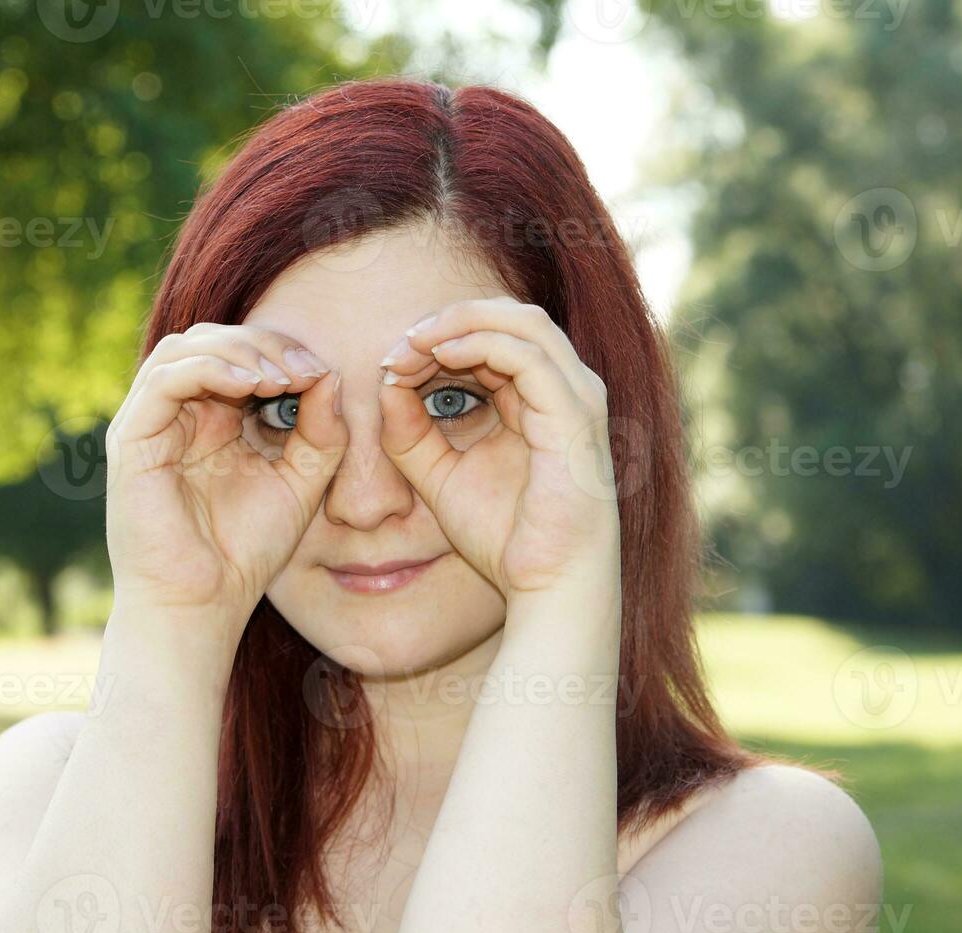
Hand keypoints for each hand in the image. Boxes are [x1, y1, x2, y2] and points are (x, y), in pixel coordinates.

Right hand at [105, 323, 346, 619]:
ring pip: (186, 348)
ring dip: (238, 351)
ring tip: (280, 376)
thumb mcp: (301, 482)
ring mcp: (151, 422)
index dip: (282, 352)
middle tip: (304, 368)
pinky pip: (165, 378)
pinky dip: (209, 369)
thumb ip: (320, 431)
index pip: (241, 355)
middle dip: (264, 345)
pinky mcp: (131, 437)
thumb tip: (330, 375)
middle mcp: (179, 414)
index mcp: (213, 420)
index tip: (322, 372)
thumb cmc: (245, 552)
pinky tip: (249, 385)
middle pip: (213, 341)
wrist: (203, 605)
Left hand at [377, 297, 620, 597]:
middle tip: (401, 343)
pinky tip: (439, 357)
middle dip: (449, 321)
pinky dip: (480, 345)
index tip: (391, 361)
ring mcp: (576, 397)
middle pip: (509, 317)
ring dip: (460, 324)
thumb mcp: (440, 478)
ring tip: (414, 345)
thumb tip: (386, 385)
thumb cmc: (505, 539)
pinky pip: (528, 355)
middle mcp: (566, 389)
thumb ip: (411, 435)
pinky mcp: (574, 414)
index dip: (439, 339)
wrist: (548, 585)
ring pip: (521, 323)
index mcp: (541, 399)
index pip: (493, 340)